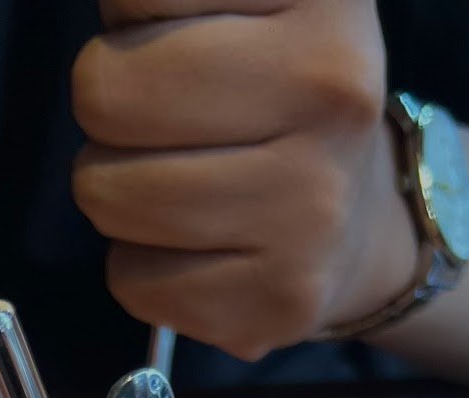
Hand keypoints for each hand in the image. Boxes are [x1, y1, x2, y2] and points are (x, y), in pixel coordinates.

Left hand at [72, 0, 417, 357]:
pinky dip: (142, 268)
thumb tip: (111, 30)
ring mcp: (315, 204)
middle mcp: (334, 90)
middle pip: (105, 95)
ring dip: (116, 192)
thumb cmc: (269, 90)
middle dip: (109, 107)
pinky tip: (198, 246)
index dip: (131, 20)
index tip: (180, 35)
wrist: (363, 220)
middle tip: (162, 120)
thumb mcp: (236, 5)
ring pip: (108, 196)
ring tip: (179, 182)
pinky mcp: (283, 297)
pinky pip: (132, 281)